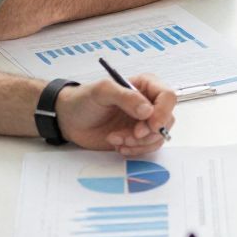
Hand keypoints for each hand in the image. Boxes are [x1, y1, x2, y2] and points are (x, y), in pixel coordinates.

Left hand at [57, 73, 175, 151]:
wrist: (68, 120)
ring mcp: (144, 122)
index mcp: (145, 86)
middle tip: (129, 135)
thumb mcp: (102, 92)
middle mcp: (149, 103)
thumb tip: (148, 111)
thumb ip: (126, 97)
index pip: (167, 97)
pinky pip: (147, 147)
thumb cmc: (83, 100)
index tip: (150, 126)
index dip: (163, 113)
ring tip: (117, 139)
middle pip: (166, 120)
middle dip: (148, 133)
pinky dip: (134, 150)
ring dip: (139, 143)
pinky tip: (118, 145)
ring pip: (158, 136)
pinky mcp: (137, 138)